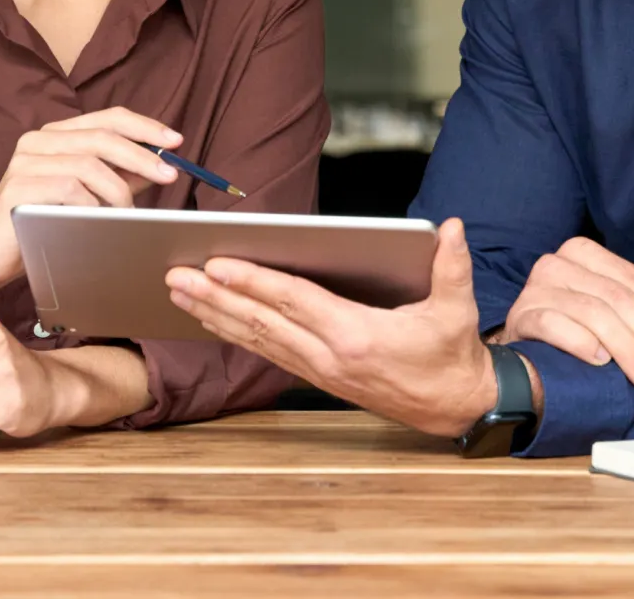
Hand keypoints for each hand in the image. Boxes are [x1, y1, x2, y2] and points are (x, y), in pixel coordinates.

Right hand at [0, 107, 183, 291]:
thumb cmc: (40, 225)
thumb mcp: (86, 196)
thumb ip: (117, 178)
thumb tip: (160, 167)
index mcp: (56, 135)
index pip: (108, 118)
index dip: (145, 127)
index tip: (175, 142)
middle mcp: (38, 140)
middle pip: (102, 137)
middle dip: (142, 156)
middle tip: (169, 176)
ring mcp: (25, 161)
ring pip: (89, 165)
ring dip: (118, 190)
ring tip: (130, 214)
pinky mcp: (17, 187)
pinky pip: (69, 190)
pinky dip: (92, 206)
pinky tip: (99, 221)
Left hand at [165, 218, 503, 437]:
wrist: (456, 407)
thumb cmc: (453, 354)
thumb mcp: (458, 309)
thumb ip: (453, 266)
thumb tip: (452, 227)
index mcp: (357, 336)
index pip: (293, 301)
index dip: (253, 282)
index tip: (216, 264)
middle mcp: (330, 357)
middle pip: (262, 322)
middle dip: (215, 298)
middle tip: (175, 276)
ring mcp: (321, 371)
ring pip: (258, 340)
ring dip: (216, 316)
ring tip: (180, 293)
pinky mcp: (320, 378)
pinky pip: (269, 353)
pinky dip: (238, 334)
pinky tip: (214, 319)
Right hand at [497, 238, 633, 387]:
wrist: (530, 353)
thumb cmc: (581, 326)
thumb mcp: (625, 306)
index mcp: (584, 253)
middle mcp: (557, 264)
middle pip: (616, 297)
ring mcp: (534, 289)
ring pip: (592, 312)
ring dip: (625, 347)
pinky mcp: (520, 317)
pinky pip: (553, 325)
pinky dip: (581, 343)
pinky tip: (602, 362)